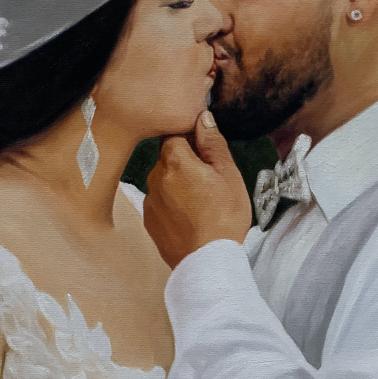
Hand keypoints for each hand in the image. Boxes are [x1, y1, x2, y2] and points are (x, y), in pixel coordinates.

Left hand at [144, 111, 252, 268]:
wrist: (207, 261)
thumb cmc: (224, 216)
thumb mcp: (228, 174)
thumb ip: (212, 143)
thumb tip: (202, 117)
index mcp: (175, 161)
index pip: (174, 135)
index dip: (191, 140)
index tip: (206, 154)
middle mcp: (155, 177)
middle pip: (168, 158)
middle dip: (185, 164)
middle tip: (209, 182)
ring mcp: (149, 201)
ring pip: (164, 181)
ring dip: (178, 185)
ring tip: (201, 204)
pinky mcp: (149, 221)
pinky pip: (160, 203)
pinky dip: (172, 205)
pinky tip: (190, 218)